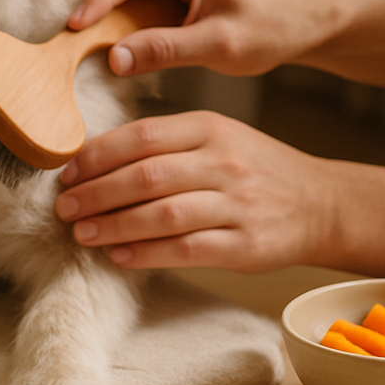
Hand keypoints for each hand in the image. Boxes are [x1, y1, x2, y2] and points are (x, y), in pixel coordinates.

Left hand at [54, 110, 333, 272]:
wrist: (320, 203)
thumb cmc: (255, 168)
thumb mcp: (218, 136)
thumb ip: (167, 142)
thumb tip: (97, 158)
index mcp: (210, 128)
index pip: (143, 136)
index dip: (98, 155)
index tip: (67, 172)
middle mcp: (223, 162)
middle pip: (147, 175)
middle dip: (97, 192)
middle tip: (64, 207)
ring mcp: (236, 204)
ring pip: (163, 214)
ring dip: (114, 225)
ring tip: (81, 233)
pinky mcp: (245, 245)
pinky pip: (187, 250)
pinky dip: (146, 254)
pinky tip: (119, 256)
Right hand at [68, 0, 324, 77]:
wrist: (294, 22)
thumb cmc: (266, 30)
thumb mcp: (218, 45)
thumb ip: (166, 50)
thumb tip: (115, 58)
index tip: (75, 26)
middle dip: (96, 0)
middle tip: (70, 34)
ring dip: (105, 4)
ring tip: (83, 35)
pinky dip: (119, 8)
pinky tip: (107, 31)